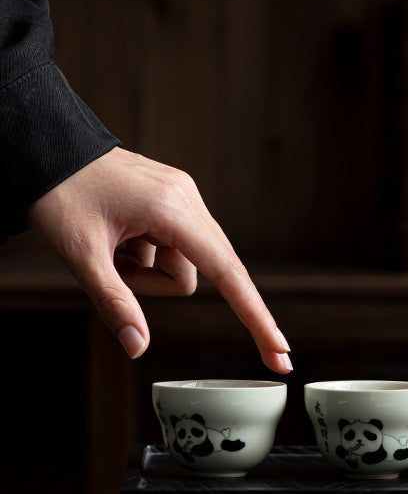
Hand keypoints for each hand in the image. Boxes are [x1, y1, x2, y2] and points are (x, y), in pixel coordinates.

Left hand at [25, 147, 292, 372]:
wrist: (40, 142)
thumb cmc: (57, 190)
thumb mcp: (80, 254)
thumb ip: (114, 303)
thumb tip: (139, 348)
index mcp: (172, 209)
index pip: (227, 274)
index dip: (255, 317)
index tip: (280, 350)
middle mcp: (187, 200)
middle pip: (202, 271)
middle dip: (158, 284)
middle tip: (121, 268)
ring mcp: (181, 198)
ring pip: (182, 265)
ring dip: (146, 273)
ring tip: (107, 250)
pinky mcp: (170, 201)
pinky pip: (172, 248)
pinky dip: (144, 257)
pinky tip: (115, 239)